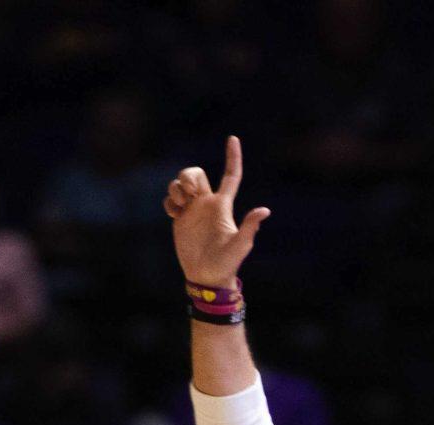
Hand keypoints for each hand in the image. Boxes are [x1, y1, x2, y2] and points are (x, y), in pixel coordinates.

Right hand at [164, 135, 272, 286]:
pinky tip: (174, 215)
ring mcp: (192, 210)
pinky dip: (169, 202)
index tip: (233, 138)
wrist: (207, 276)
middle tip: (188, 193)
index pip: (230, 176)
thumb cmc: (227, 262)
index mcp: (222, 205)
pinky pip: (170, 199)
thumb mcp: (240, 245)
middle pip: (195, 173)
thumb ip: (249, 226)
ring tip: (180, 206)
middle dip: (187, 175)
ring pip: (179, 183)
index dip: (233, 157)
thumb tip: (265, 210)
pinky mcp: (180, 218)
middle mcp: (207, 203)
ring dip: (176, 188)